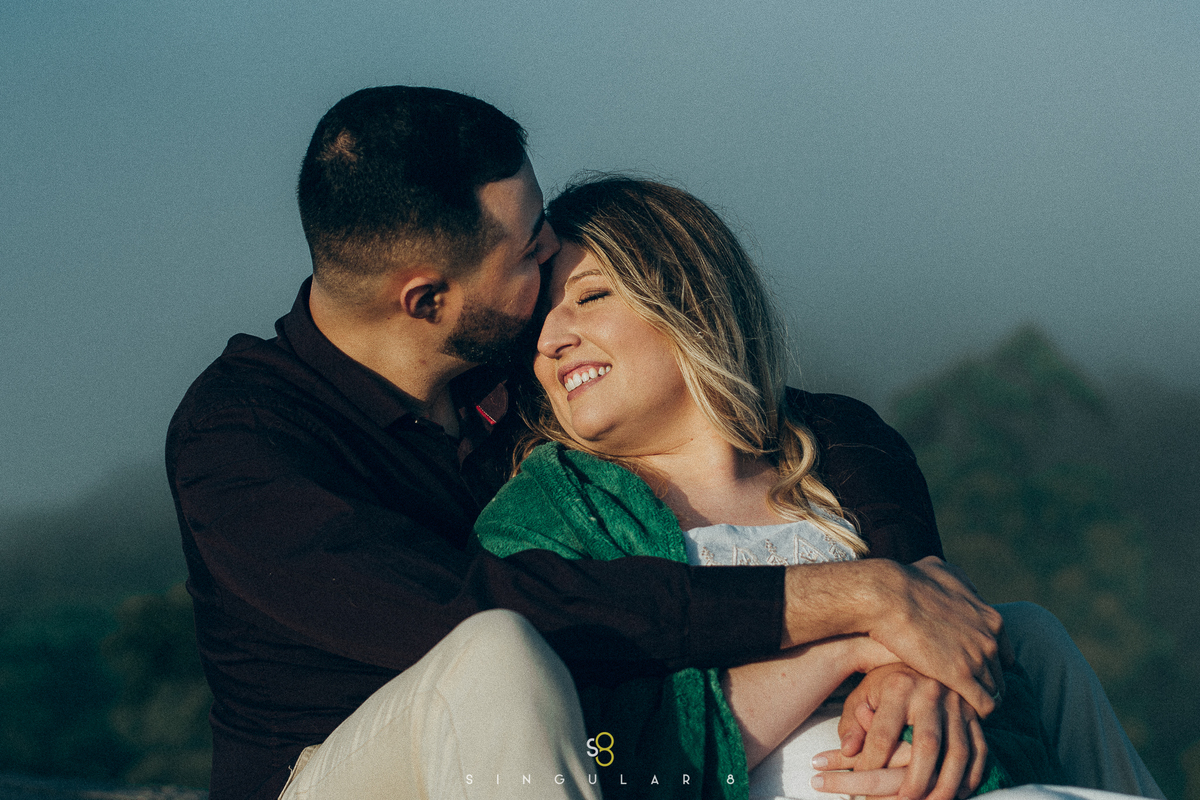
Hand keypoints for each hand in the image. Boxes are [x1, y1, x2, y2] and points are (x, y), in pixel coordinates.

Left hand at [812, 663, 987, 799]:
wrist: (918, 652)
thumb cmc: (885, 681)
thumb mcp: (862, 694)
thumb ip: (852, 723)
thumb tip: (849, 750)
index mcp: (898, 686)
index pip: (883, 734)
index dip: (871, 763)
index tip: (860, 783)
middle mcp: (931, 692)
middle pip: (926, 744)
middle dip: (916, 780)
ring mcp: (957, 702)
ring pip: (958, 750)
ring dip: (947, 784)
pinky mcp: (975, 712)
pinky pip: (979, 748)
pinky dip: (971, 775)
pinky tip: (959, 793)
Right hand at [865, 556, 1004, 716]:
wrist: (888, 595)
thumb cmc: (909, 581)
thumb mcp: (944, 572)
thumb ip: (960, 583)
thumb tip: (962, 586)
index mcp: (990, 617)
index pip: (1003, 652)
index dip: (988, 662)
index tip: (972, 669)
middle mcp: (990, 638)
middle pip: (1000, 674)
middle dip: (985, 683)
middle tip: (964, 692)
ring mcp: (978, 658)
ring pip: (994, 691)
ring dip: (979, 699)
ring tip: (959, 706)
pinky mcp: (961, 677)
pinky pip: (984, 705)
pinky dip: (975, 711)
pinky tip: (958, 712)